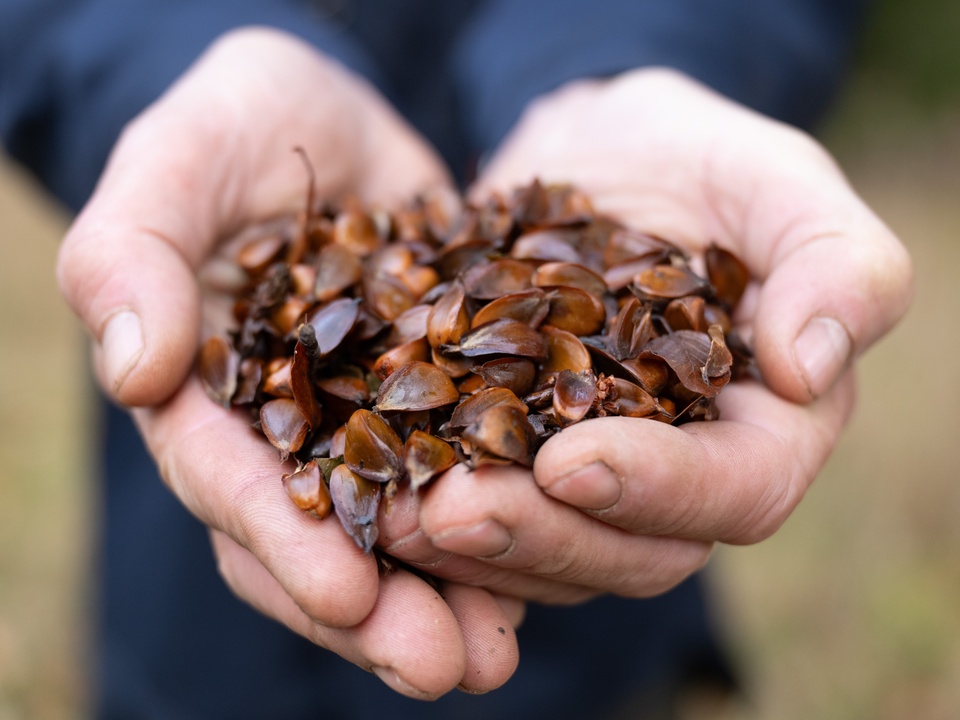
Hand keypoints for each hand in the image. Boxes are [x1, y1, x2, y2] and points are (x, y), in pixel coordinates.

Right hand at [56, 27, 519, 697]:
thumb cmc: (243, 120)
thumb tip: (135, 369)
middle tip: (442, 668)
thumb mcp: (181, 157)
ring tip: (494, 657)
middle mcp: (285, 432)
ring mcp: (364, 426)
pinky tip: (542, 584)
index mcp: (209, 393)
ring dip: (444, 599)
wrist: (337, 116)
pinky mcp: (439, 405)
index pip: (230, 482)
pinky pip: (463, 481)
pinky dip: (499, 535)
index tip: (346, 593)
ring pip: (395, 533)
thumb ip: (136, 248)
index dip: (282, 540)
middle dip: (373, 610)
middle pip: (316, 537)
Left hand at [395, 69, 911, 595]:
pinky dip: (428, 517)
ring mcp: (591, 478)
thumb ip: (833, 262)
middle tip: (450, 512)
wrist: (588, 161)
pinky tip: (372, 498)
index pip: (737, 491)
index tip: (571, 462)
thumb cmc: (692, 158)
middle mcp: (682, 474)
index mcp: (764, 425)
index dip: (660, 491)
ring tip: (396, 512)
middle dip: (542, 536)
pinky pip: (480, 515)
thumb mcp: (772, 180)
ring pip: (548, 553)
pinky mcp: (514, 463)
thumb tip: (811, 370)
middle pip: (633, 550)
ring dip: (473, 549)